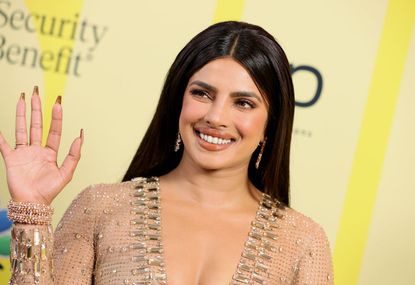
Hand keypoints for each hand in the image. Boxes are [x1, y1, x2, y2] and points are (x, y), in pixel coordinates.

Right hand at [0, 86, 82, 204]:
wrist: (33, 204)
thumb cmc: (50, 191)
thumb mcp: (66, 173)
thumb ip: (74, 154)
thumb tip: (81, 135)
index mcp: (51, 153)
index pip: (54, 130)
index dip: (56, 117)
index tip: (58, 103)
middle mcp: (37, 150)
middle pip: (37, 125)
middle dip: (37, 109)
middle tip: (36, 92)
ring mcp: (23, 153)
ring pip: (22, 129)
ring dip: (21, 114)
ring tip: (22, 98)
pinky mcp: (11, 159)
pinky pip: (4, 144)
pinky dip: (0, 136)